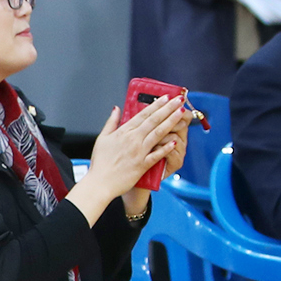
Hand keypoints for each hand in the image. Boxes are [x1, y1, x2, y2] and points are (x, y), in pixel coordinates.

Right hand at [69, 98, 184, 224]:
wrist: (99, 183)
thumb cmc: (100, 163)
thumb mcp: (102, 138)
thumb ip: (111, 122)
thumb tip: (116, 108)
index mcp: (123, 132)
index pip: (143, 114)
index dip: (156, 105)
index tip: (166, 97)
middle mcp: (133, 139)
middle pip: (154, 120)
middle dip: (168, 108)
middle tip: (179, 100)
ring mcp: (139, 152)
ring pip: (158, 133)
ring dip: (171, 122)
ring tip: (181, 113)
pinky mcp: (142, 165)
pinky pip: (156, 155)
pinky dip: (166, 147)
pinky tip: (175, 140)